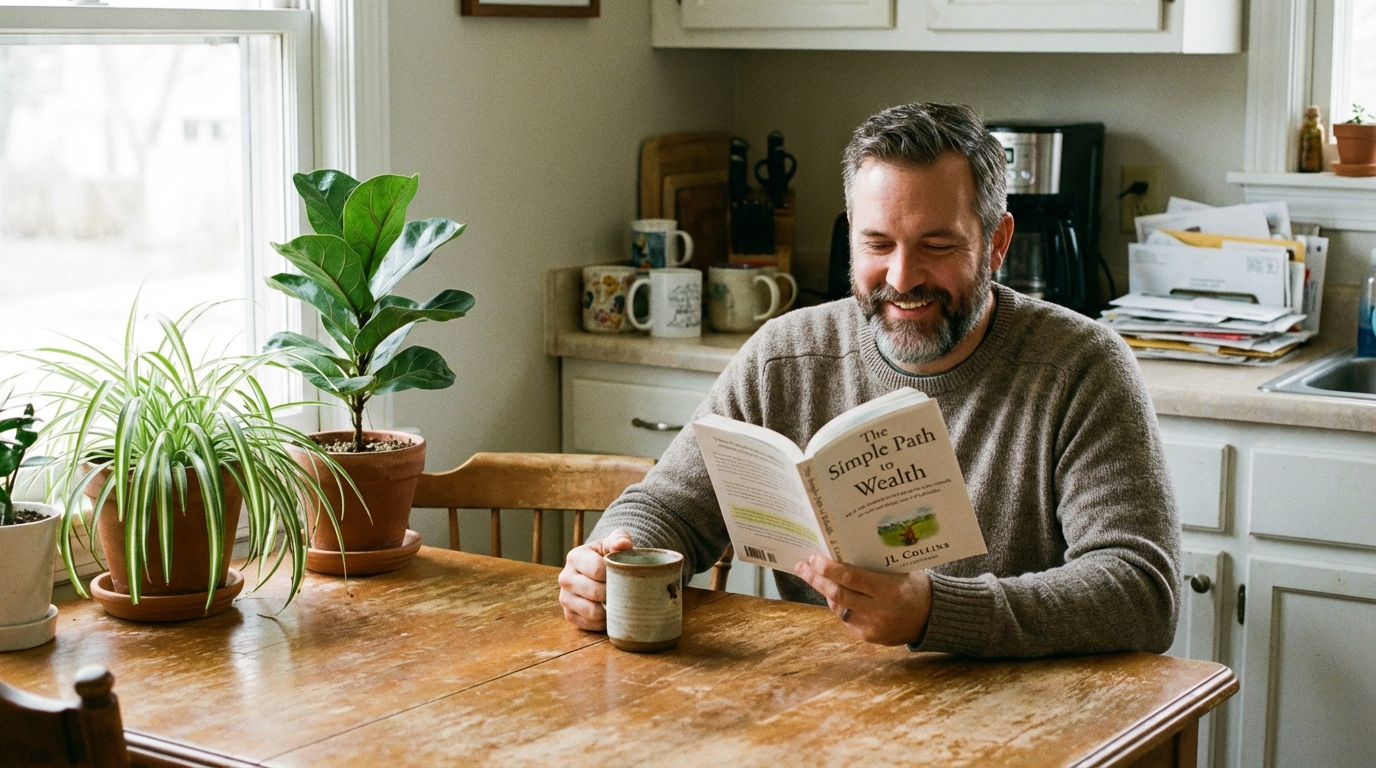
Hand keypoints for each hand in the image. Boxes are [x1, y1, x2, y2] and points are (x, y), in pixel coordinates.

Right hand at [558, 528, 633, 631]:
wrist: (599, 570)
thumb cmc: (609, 555)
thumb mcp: (614, 542)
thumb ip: (620, 539)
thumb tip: (623, 544)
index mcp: (575, 557)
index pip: (597, 570)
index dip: (615, 575)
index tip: (626, 576)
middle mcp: (565, 577)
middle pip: (594, 592)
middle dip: (614, 593)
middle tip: (626, 592)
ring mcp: (565, 597)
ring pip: (591, 611)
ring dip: (608, 610)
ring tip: (618, 602)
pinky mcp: (568, 614)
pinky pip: (588, 624)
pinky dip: (602, 622)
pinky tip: (610, 613)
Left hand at [794, 553, 932, 645]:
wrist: (933, 618)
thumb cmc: (915, 586)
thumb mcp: (900, 570)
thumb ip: (874, 566)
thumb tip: (841, 552)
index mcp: (888, 590)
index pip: (850, 578)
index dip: (828, 568)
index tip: (814, 558)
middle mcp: (879, 611)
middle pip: (837, 594)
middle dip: (816, 579)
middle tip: (803, 566)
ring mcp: (873, 627)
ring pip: (839, 608)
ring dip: (825, 592)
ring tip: (816, 577)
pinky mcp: (869, 638)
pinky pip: (847, 619)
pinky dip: (839, 606)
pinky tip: (837, 595)